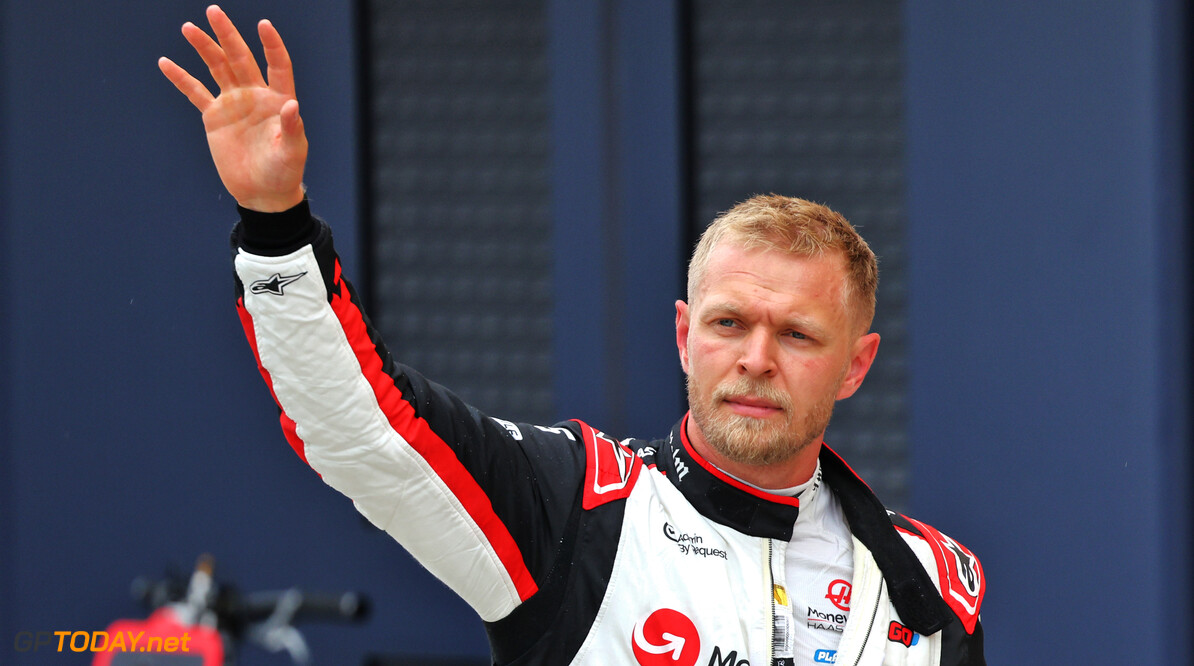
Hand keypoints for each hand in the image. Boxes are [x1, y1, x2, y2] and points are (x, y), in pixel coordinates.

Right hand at [159, 5, 307, 211]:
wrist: (262, 192)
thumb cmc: (284, 172)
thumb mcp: (291, 152)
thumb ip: (292, 128)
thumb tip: (292, 105)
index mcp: (277, 99)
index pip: (277, 65)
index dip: (272, 45)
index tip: (264, 24)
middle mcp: (255, 95)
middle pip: (240, 58)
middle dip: (227, 35)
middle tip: (213, 11)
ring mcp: (233, 104)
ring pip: (217, 69)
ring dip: (204, 48)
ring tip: (189, 28)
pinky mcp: (214, 117)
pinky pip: (195, 93)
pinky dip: (181, 78)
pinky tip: (166, 63)